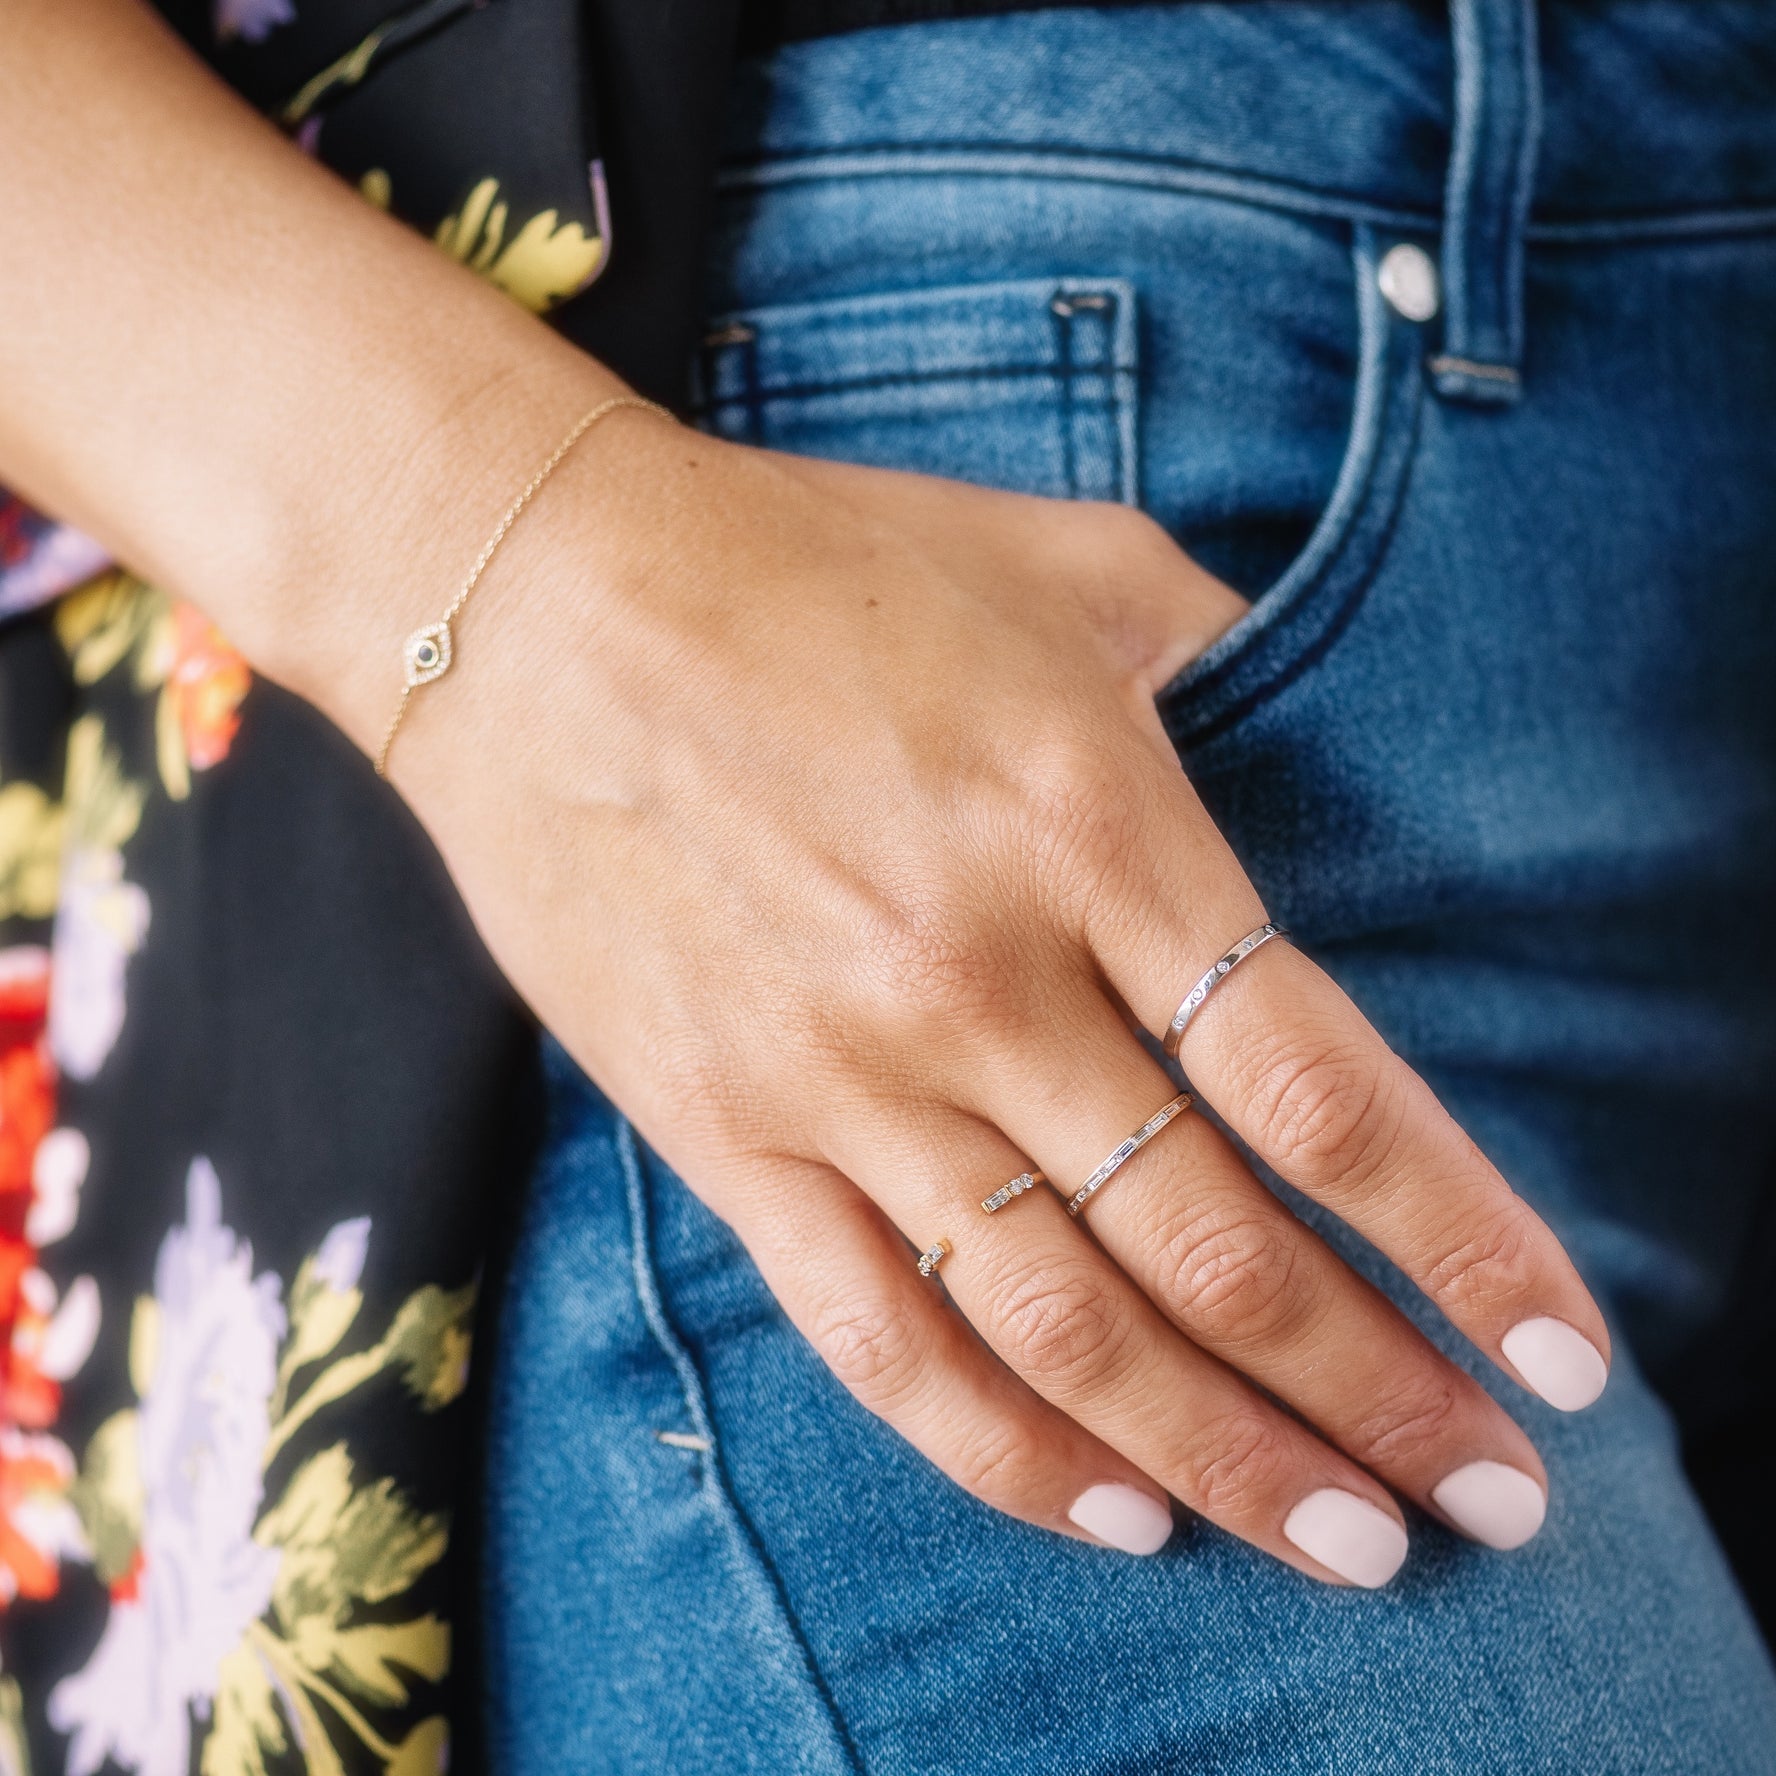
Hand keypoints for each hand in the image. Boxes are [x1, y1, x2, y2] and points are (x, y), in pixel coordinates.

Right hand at [346, 410, 1608, 1584]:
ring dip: (1224, 1459)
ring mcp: (843, 1075)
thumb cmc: (808, 564)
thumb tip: (1306, 707)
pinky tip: (1107, 1516)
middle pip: (1218, 1248)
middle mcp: (979, 978)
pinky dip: (999, 1448)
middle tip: (1493, 1500)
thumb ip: (1209, 645)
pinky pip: (875, 1334)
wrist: (538, 605)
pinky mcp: (725, 1130)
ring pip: (1065, 1327)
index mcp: (1088, 824)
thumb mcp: (1053, 557)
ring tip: (1346, 1551)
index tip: (1556, 1354)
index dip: (1457, 1241)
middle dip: (1378, 1394)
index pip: (1317, 1087)